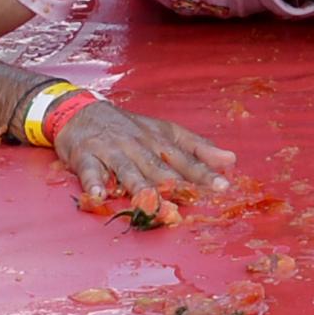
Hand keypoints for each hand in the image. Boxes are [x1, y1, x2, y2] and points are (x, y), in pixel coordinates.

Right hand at [55, 101, 233, 198]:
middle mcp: (138, 145)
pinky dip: (93, 183)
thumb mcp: (166, 132)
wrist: (82, 112)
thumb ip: (198, 148)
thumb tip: (231, 160)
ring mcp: (111, 151)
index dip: (204, 172)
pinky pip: (89, 171)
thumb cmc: (130, 127)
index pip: (185, 158)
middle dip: (175, 184)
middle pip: (158, 166)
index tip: (222, 186)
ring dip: (138, 186)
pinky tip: (98, 195)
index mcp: (160, 140)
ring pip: (127, 170)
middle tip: (191, 199)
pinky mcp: (85, 157)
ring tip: (150, 201)